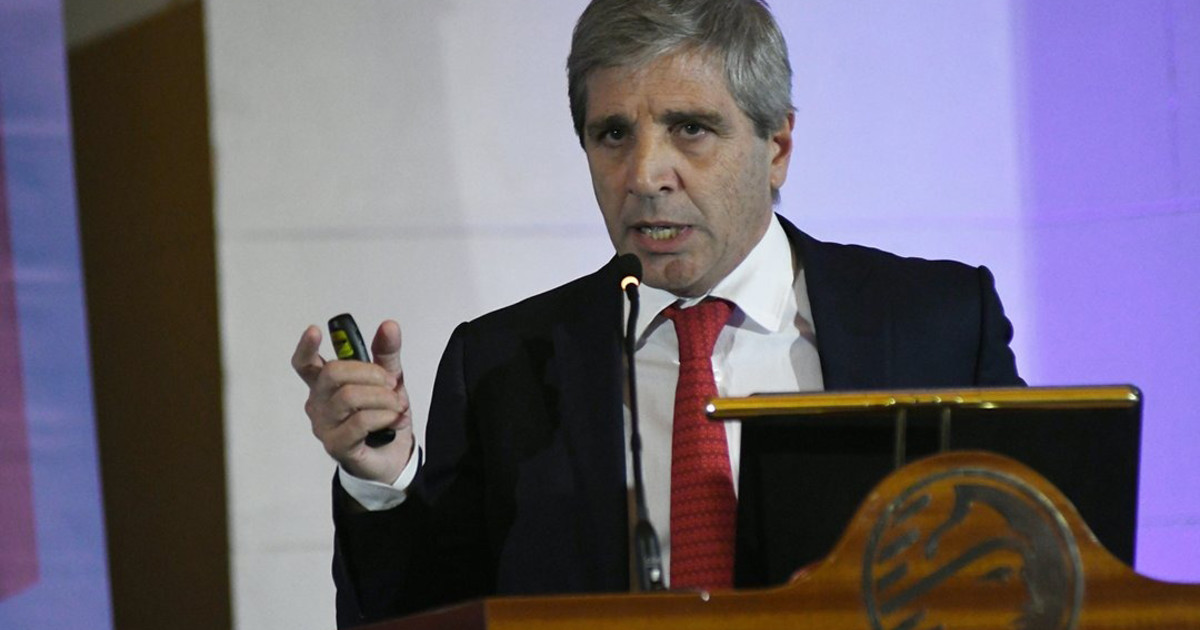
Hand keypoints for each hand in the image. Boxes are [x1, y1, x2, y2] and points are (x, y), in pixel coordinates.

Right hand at [292, 320, 414, 483]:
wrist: (395, 457)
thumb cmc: (384, 417)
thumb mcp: (390, 380)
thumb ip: (387, 354)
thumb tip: (389, 325)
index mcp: (326, 384)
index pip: (305, 363)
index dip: (306, 347)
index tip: (315, 330)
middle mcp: (319, 403)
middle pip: (333, 373)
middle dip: (370, 372)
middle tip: (391, 382)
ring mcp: (324, 425)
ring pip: (349, 397)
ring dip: (382, 397)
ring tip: (398, 404)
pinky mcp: (336, 445)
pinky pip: (359, 422)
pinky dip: (384, 416)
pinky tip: (395, 420)